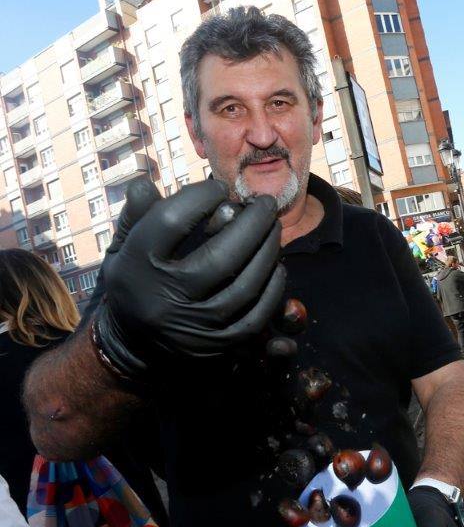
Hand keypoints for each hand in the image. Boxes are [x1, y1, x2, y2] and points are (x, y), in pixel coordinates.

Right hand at [93, 179, 286, 380]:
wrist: (130, 343)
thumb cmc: (133, 280)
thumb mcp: (123, 246)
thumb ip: (136, 214)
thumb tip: (144, 181)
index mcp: (138, 265)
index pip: (171, 221)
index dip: (200, 198)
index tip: (220, 187)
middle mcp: (166, 296)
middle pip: (220, 256)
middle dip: (252, 224)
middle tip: (266, 203)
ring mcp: (194, 324)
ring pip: (245, 287)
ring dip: (268, 253)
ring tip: (275, 229)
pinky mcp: (216, 345)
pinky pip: (255, 317)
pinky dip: (272, 290)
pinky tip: (277, 266)